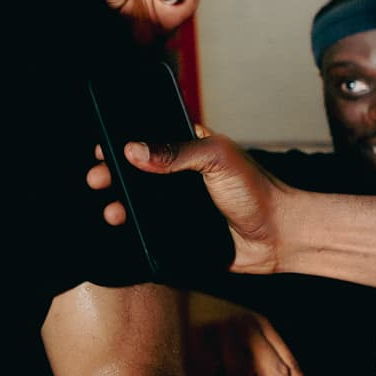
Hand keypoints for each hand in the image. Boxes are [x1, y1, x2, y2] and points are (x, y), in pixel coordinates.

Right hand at [85, 133, 285, 275]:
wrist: (278, 236)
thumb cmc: (256, 191)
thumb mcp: (216, 159)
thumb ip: (175, 152)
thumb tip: (134, 150)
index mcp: (191, 149)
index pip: (151, 139)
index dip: (125, 142)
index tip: (104, 148)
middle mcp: (182, 177)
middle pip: (138, 173)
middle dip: (112, 175)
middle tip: (96, 179)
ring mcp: (180, 206)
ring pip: (141, 203)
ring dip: (120, 205)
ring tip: (111, 210)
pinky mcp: (181, 233)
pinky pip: (152, 231)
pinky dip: (135, 230)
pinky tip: (126, 228)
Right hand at [196, 312, 324, 375]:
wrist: (168, 300)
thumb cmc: (204, 325)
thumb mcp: (238, 343)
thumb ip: (257, 369)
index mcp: (261, 327)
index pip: (289, 365)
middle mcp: (248, 325)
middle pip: (275, 370)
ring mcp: (224, 328)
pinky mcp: (199, 334)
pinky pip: (206, 373)